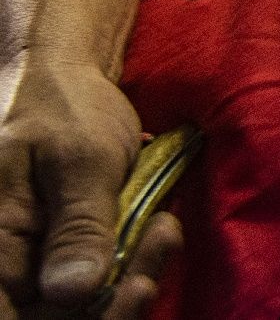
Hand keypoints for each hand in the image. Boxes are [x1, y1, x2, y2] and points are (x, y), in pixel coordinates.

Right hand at [0, 55, 175, 319]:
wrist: (70, 82)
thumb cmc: (65, 112)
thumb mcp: (79, 162)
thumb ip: (76, 227)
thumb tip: (70, 295)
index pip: (19, 316)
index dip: (72, 319)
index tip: (133, 288)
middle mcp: (10, 263)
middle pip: (58, 315)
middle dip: (118, 296)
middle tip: (163, 239)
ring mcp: (39, 261)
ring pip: (85, 302)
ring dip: (132, 277)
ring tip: (165, 229)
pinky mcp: (68, 253)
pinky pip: (98, 279)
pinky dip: (132, 263)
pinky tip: (160, 229)